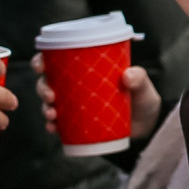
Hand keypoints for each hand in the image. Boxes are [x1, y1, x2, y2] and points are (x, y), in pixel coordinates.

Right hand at [35, 56, 162, 140]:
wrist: (148, 127)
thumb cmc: (143, 100)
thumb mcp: (143, 87)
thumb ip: (140, 79)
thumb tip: (129, 75)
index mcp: (85, 69)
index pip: (57, 60)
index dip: (42, 61)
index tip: (40, 65)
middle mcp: (75, 86)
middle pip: (48, 82)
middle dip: (43, 87)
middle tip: (51, 95)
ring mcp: (74, 105)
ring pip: (49, 103)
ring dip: (45, 108)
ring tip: (52, 114)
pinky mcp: (76, 124)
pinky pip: (58, 124)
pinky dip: (52, 126)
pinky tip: (53, 128)